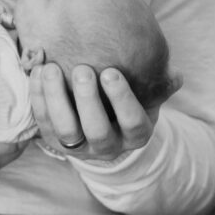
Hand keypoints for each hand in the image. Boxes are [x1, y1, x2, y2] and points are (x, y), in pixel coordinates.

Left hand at [28, 62, 154, 160]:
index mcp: (136, 134)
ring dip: (57, 98)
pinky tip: (38, 71)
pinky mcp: (53, 139)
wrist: (103, 116)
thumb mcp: (146, 93)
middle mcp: (108, 146)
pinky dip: (38, 96)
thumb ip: (158, 83)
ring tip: (53, 68)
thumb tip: (176, 76)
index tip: (112, 72)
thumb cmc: (128, 96)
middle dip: (88, 100)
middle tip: (82, 69)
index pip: (133, 123)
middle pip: (97, 131)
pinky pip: (43, 120)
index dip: (122, 100)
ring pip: (65, 130)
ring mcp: (79, 146)